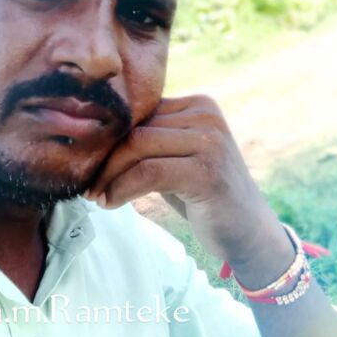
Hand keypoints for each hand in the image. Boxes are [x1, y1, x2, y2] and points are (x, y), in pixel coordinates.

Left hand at [86, 94, 283, 264]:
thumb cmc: (205, 195)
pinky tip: (110, 203)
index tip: (88, 164)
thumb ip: (152, 139)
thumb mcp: (178, 157)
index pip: (140, 113)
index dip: (109, 138)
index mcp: (199, 105)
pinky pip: (149, 172)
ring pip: (138, 147)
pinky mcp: (208, 171)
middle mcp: (207, 115)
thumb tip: (96, 134)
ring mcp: (211, 141)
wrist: (249, 232)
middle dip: (105, 158)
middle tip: (87, 185)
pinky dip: (122, 188)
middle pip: (135, 128)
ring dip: (109, 175)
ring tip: (96, 195)